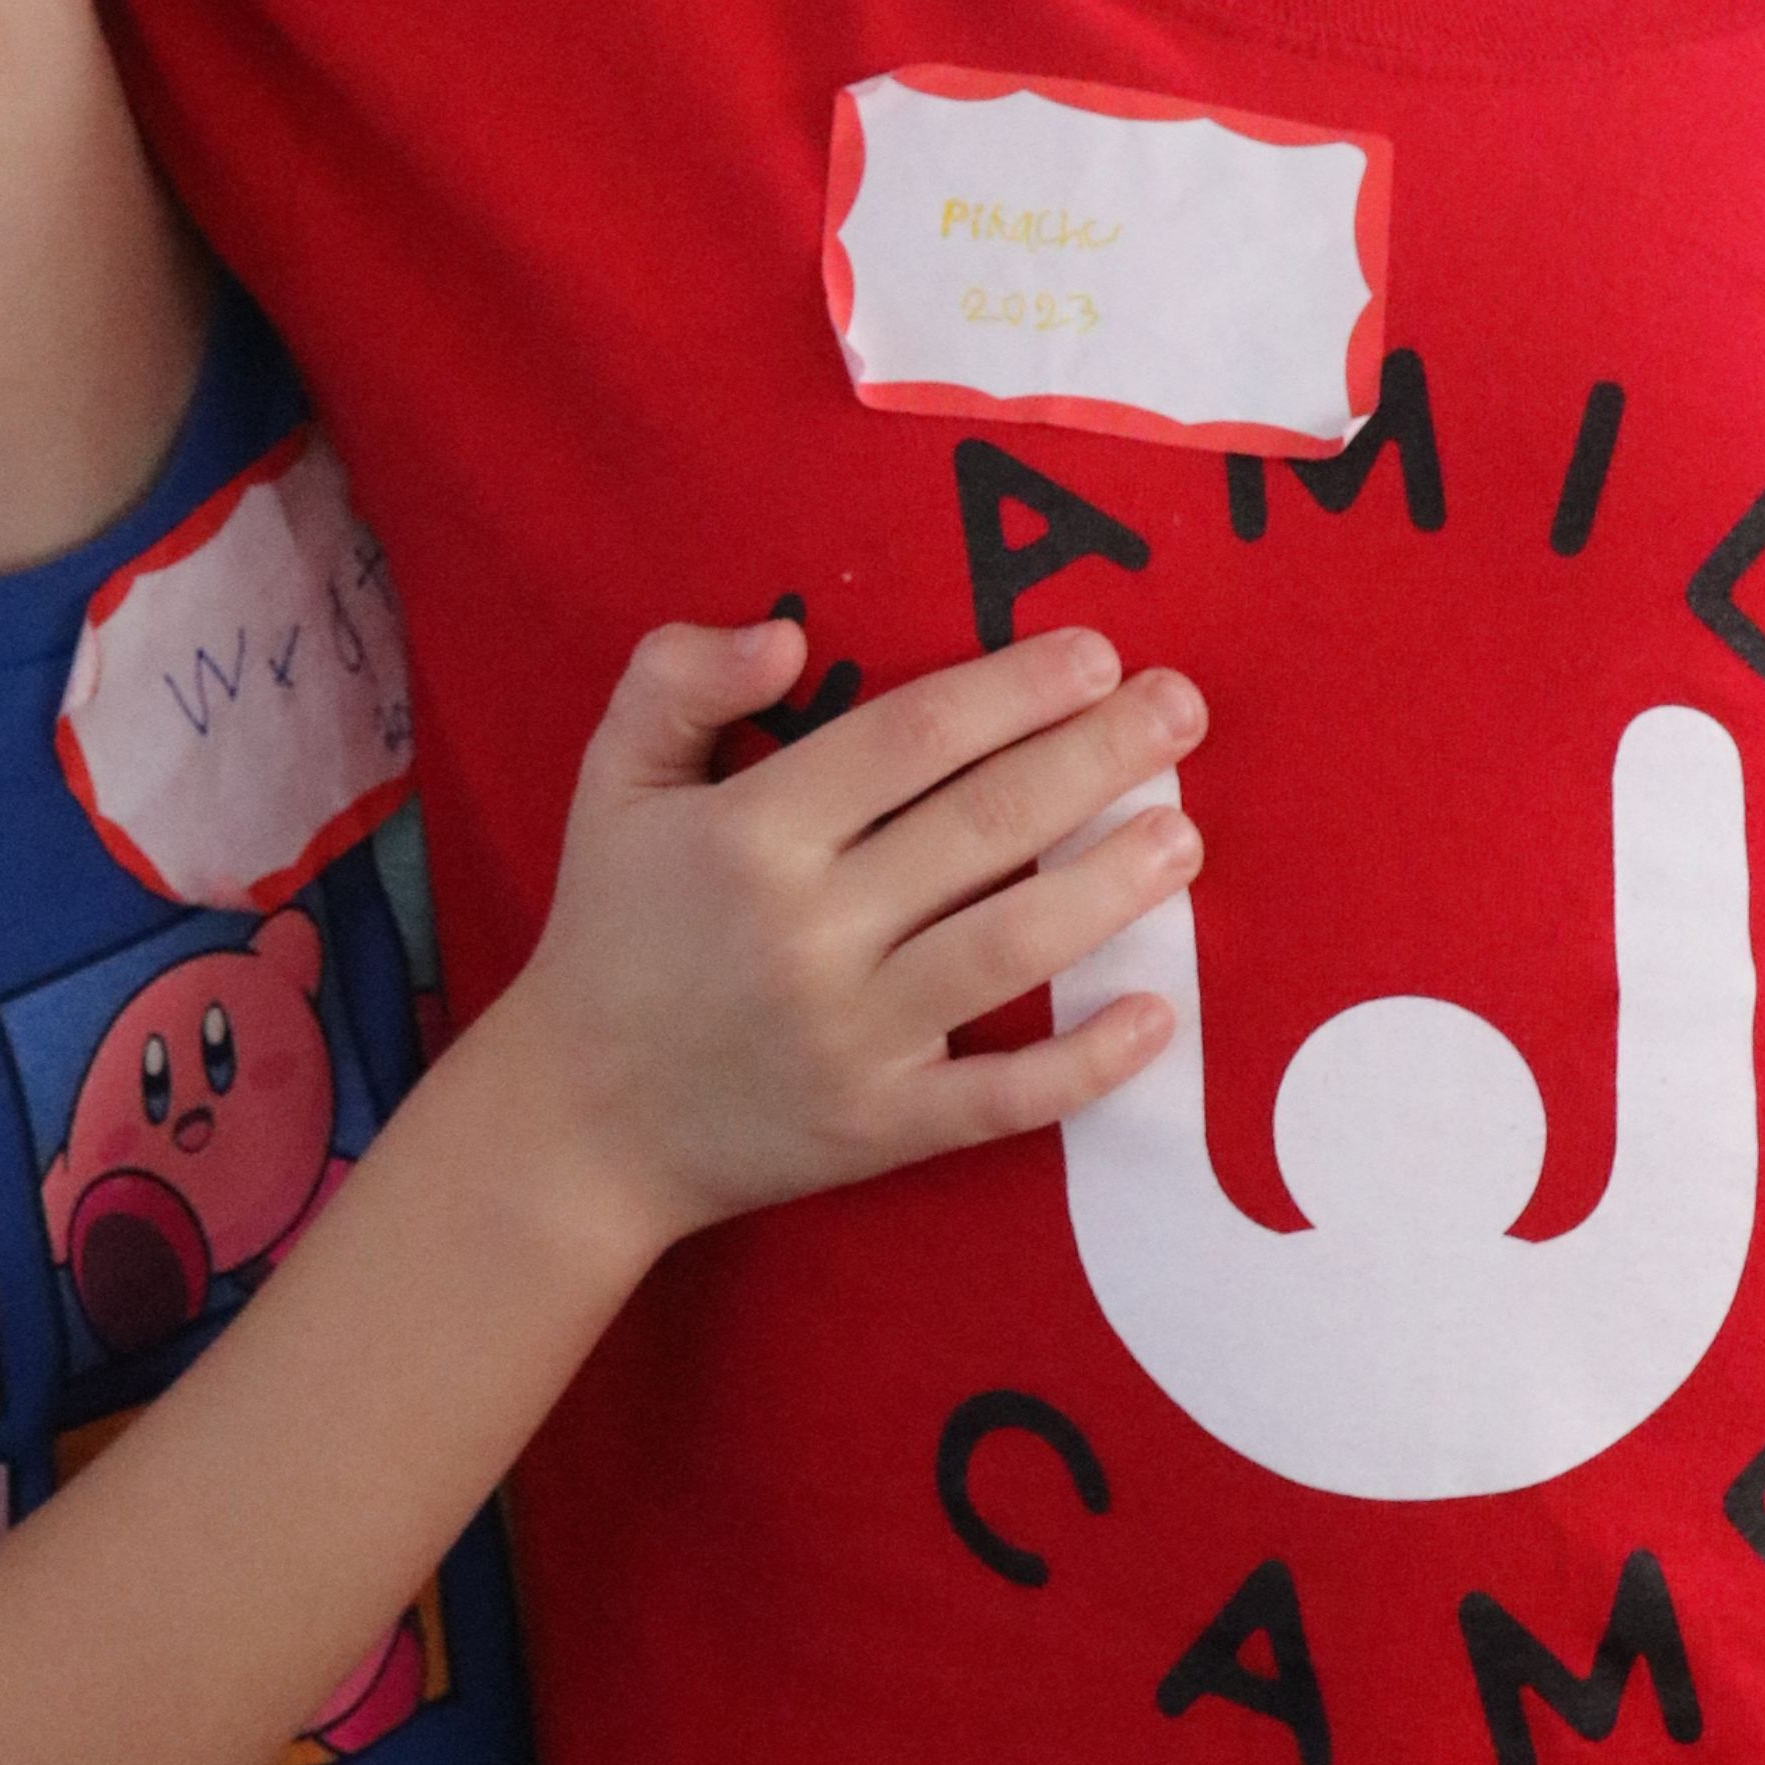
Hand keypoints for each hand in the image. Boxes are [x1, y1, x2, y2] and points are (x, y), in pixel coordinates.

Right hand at [493, 617, 1201, 1262]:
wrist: (579, 1121)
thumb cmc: (613, 926)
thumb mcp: (613, 778)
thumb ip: (680, 679)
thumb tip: (790, 636)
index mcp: (751, 831)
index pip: (910, 740)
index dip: (1011, 690)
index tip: (1095, 652)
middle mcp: (808, 929)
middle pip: (982, 826)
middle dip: (1096, 759)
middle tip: (1181, 710)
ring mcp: (852, 1037)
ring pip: (1007, 949)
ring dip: (1109, 889)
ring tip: (1186, 836)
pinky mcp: (880, 1128)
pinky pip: (1000, 1098)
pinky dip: (1084, 1064)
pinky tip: (1155, 1014)